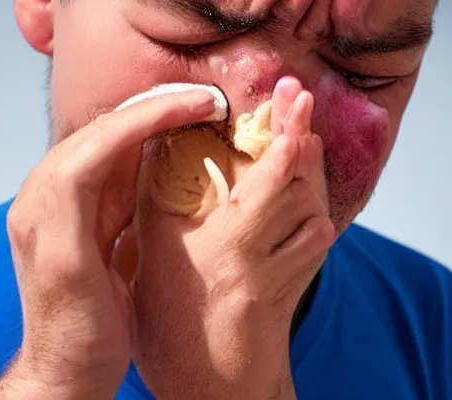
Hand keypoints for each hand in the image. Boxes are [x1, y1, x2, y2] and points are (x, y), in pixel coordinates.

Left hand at [0, 87, 219, 399]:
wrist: (70, 364)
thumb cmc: (74, 330)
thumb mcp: (68, 274)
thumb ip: (71, 213)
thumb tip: (88, 161)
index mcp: (47, 202)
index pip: (99, 138)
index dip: (150, 114)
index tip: (198, 105)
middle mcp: (54, 190)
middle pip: (108, 128)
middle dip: (157, 108)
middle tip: (204, 101)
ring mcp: (77, 197)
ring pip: (118, 140)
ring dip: (158, 120)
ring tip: (197, 111)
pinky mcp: (95, 209)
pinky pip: (124, 163)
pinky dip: (154, 144)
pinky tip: (178, 140)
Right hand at [133, 78, 335, 398]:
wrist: (208, 385)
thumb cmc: (171, 321)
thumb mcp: (154, 255)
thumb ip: (157, 199)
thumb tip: (154, 148)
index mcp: (226, 245)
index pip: (269, 183)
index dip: (286, 140)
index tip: (293, 102)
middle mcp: (263, 257)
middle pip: (301, 188)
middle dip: (304, 139)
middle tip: (301, 101)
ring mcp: (286, 274)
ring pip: (316, 211)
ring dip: (312, 173)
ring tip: (304, 135)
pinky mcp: (297, 287)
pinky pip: (317, 239)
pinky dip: (315, 207)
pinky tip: (308, 192)